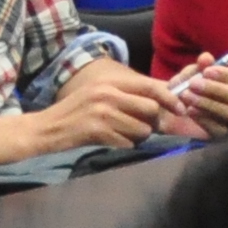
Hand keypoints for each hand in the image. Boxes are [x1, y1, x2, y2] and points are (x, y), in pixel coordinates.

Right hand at [30, 66, 165, 156]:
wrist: (46, 128)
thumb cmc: (76, 113)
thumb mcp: (99, 95)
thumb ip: (127, 96)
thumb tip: (162, 104)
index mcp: (110, 82)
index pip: (150, 86)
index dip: (170, 98)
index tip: (180, 109)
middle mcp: (107, 93)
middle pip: (151, 109)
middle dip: (152, 122)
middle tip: (143, 127)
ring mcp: (102, 112)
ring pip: (142, 129)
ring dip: (137, 136)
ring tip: (120, 133)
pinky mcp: (98, 131)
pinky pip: (128, 142)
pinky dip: (123, 145)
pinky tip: (109, 140)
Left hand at [164, 57, 227, 136]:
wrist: (176, 111)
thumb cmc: (191, 88)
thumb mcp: (192, 74)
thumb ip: (199, 66)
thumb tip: (206, 57)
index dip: (227, 75)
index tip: (206, 71)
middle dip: (215, 89)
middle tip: (193, 84)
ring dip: (207, 103)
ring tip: (186, 96)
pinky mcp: (225, 136)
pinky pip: (219, 129)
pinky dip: (203, 119)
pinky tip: (189, 111)